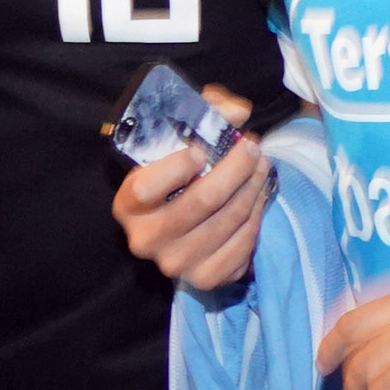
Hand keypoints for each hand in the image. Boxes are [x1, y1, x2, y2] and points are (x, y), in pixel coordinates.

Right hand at [111, 102, 272, 293]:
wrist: (187, 220)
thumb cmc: (179, 174)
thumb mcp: (181, 139)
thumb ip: (206, 113)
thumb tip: (238, 111)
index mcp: (128, 205)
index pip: (145, 189)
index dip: (176, 168)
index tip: (202, 149)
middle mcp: (146, 239)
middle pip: (201, 201)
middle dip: (235, 168)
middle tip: (252, 147)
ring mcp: (175, 263)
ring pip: (228, 220)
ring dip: (254, 188)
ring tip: (262, 165)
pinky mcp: (206, 278)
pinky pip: (242, 246)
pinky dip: (257, 217)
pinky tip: (259, 197)